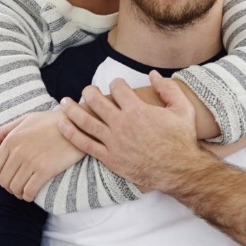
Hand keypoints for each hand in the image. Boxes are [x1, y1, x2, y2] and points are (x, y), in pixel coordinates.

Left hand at [0, 110, 84, 200]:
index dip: (0, 175)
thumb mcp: (26, 120)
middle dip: (9, 186)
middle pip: (4, 180)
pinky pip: (29, 190)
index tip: (9, 177)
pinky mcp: (45, 169)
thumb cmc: (52, 121)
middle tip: (18, 186)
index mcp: (12, 139)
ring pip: (15, 187)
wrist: (78, 124)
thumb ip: (4, 131)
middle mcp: (19, 150)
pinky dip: (28, 196)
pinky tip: (31, 194)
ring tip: (24, 191)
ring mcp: (31, 161)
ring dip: (18, 193)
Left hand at [59, 70, 200, 190]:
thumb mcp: (183, 108)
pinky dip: (71, 133)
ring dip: (72, 109)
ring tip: (65, 102)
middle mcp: (121, 124)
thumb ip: (168, 88)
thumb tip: (152, 74)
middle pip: (97, 101)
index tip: (118, 86)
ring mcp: (113, 142)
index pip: (117, 88)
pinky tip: (63, 124)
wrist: (180, 170)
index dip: (116, 83)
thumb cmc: (182, 139)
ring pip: (86, 121)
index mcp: (137, 110)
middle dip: (90, 91)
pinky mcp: (109, 158)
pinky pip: (84, 144)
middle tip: (88, 90)